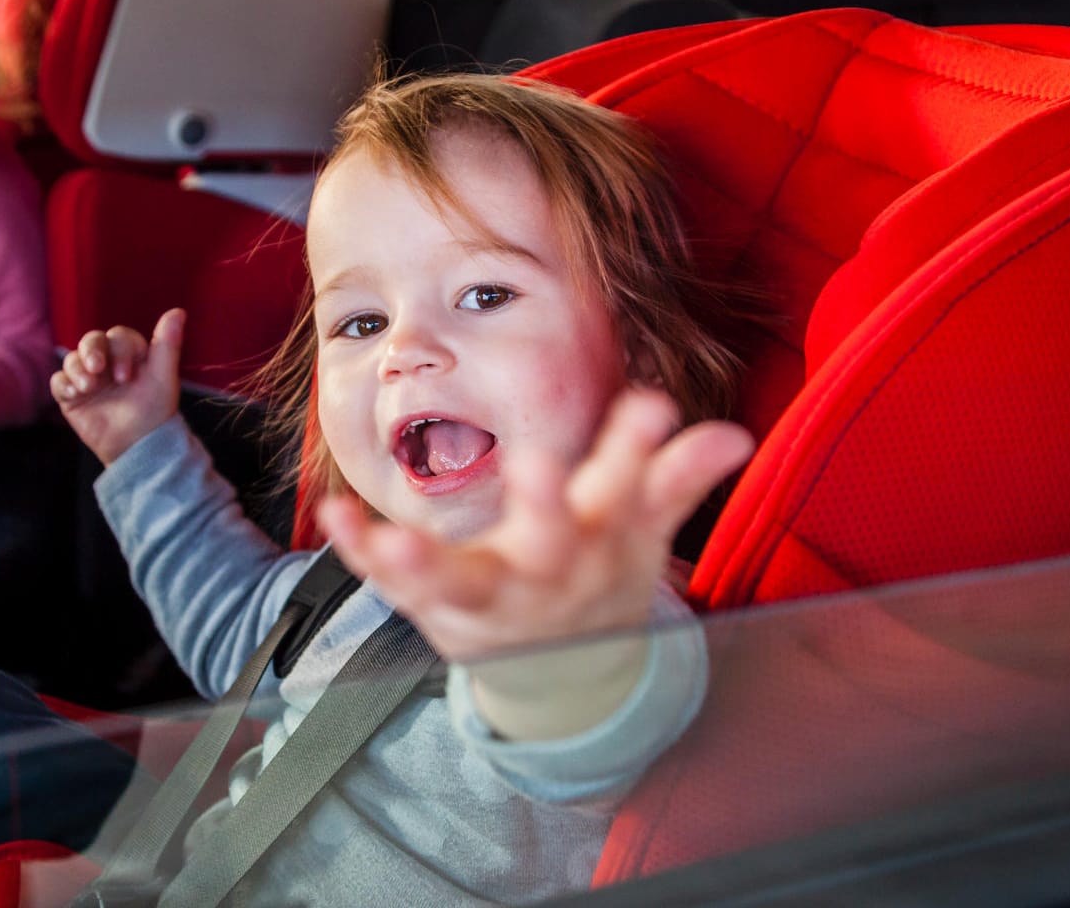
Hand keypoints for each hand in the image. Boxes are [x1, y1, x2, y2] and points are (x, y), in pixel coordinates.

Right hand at [53, 308, 184, 464]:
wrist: (137, 446)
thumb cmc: (155, 411)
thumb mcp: (164, 377)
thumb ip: (168, 344)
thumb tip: (178, 311)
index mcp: (130, 353)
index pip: (118, 337)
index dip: (119, 351)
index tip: (125, 377)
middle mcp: (107, 361)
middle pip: (92, 341)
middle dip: (92, 351)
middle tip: (96, 369)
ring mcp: (88, 377)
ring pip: (72, 358)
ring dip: (77, 369)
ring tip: (87, 387)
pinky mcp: (72, 395)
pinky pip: (59, 381)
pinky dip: (64, 384)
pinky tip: (75, 394)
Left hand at [319, 389, 753, 737]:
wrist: (559, 666)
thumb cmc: (596, 570)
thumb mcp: (637, 526)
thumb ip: (675, 477)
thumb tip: (734, 435)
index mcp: (598, 543)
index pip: (627, 491)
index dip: (638, 449)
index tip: (651, 402)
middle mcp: (546, 573)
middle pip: (550, 542)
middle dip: (547, 506)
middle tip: (541, 465)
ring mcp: (488, 595)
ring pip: (461, 582)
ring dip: (426, 562)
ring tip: (395, 541)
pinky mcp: (435, 605)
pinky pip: (393, 584)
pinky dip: (363, 554)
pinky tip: (335, 517)